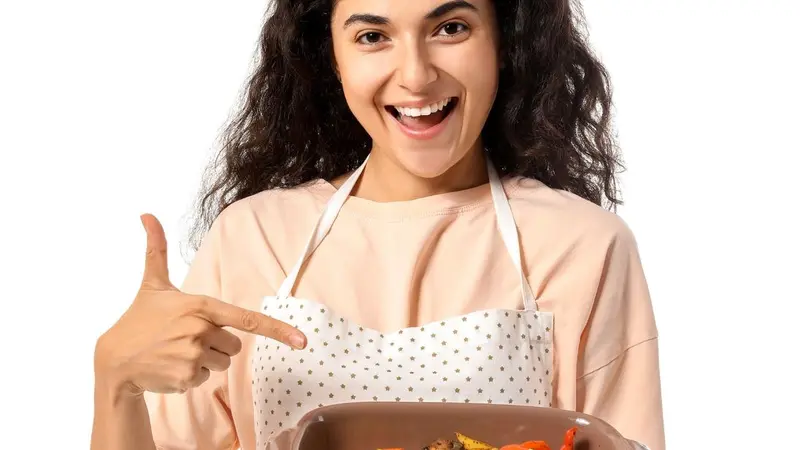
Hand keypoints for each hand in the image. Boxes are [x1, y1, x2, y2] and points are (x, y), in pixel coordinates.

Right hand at [95, 214, 306, 396]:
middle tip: (186, 338)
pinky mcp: (187, 378)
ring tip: (177, 352)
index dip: (278, 330)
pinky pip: (206, 379)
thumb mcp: (152, 284)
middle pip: (236, 344)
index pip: (247, 319)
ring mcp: (194, 355)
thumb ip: (156, 249)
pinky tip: (171, 367)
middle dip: (217, 343)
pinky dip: (191, 376)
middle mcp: (201, 330)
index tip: (302, 340)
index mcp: (200, 306)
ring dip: (206, 360)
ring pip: (223, 363)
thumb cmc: (139, 319)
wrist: (114, 360)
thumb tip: (147, 214)